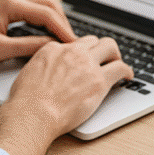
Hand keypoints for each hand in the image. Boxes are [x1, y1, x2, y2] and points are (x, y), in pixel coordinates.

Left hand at [0, 0, 77, 64]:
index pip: (47, 14)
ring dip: (53, 16)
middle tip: (71, 39)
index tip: (73, 43)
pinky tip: (43, 28)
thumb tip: (50, 46)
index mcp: (10, 4)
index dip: (63, 30)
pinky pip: (29, 5)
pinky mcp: (1, 4)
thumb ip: (27, 47)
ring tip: (60, 35)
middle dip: (62, 21)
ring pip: (39, 1)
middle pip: (48, 3)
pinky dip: (41, 16)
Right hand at [0, 35, 133, 154]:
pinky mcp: (99, 80)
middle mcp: (72, 52)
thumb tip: (46, 72)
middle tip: (105, 58)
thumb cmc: (26, 103)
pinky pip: (120, 68)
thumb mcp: (27, 74)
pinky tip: (127, 76)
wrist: (33, 114)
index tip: (84, 59)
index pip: (73, 44)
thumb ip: (42, 67)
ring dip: (115, 55)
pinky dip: (126, 70)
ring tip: (118, 64)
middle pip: (93, 40)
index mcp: (52, 49)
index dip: (81, 52)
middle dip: (100, 49)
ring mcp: (87, 64)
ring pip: (110, 47)